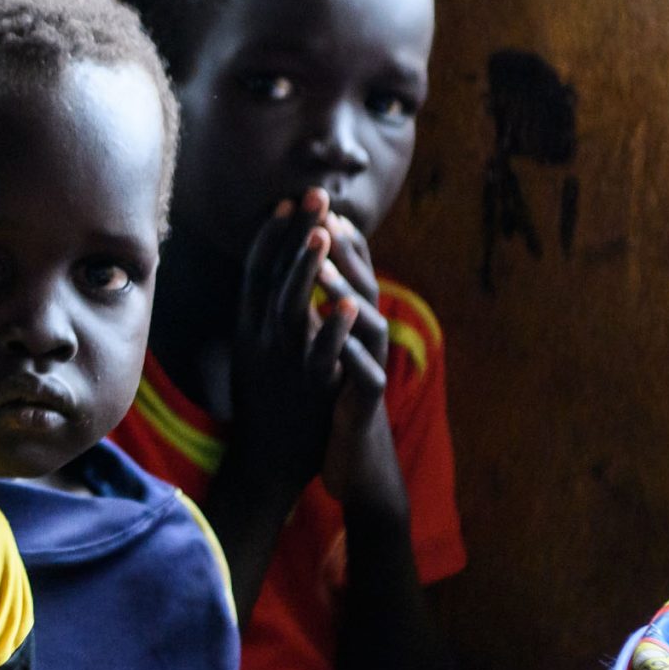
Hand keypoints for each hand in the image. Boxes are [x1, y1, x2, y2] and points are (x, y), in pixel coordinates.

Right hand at [227, 190, 361, 499]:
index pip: (256, 269)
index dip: (271, 233)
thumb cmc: (268, 403)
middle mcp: (259, 339)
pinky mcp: (304, 388)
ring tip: (323, 232)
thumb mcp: (256, 351)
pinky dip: (330, 326)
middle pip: (272, 275)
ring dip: (306, 268)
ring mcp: (281, 363)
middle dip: (293, 233)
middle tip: (312, 194)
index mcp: (247, 327)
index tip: (288, 202)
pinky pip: (319, 353)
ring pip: (289, 307)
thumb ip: (265, 316)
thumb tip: (277, 278)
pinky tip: (346, 301)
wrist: (266, 462)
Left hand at [312, 213, 406, 525]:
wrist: (353, 463)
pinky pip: (363, 372)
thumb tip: (299, 282)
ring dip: (342, 289)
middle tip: (323, 212)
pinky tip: (338, 332)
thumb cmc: (331, 404)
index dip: (333, 241)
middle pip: (361, 285)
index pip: (347, 275)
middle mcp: (366, 342)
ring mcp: (370, 369)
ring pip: (365, 322)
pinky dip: (351, 350)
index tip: (311, 205)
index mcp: (349, 329)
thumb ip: (316, 319)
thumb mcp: (321, 355)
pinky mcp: (367, 402)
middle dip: (343, 249)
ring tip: (319, 261)